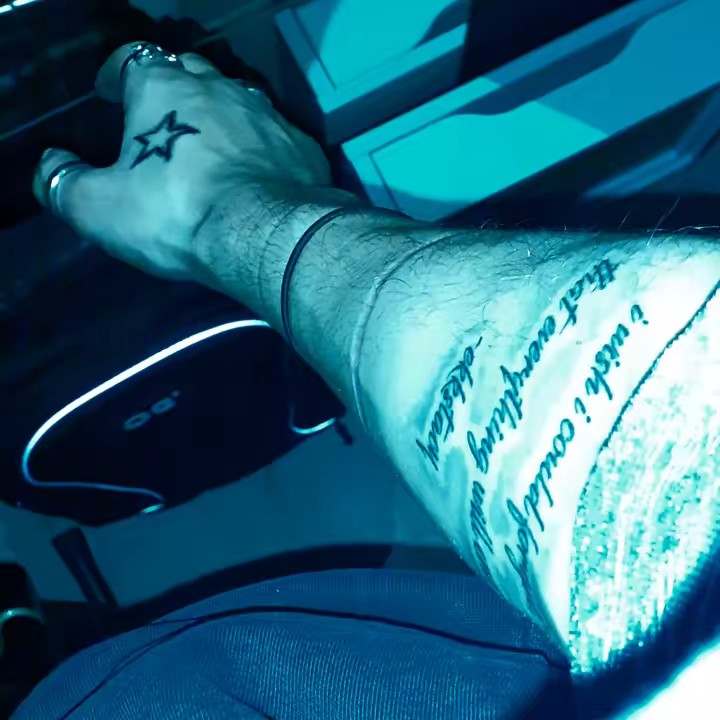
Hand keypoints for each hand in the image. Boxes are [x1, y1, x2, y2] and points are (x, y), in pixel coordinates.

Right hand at [32, 43, 332, 280]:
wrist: (266, 235)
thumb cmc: (176, 213)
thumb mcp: (100, 209)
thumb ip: (64, 183)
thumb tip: (50, 165)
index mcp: (163, 89)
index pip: (132, 61)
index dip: (117, 75)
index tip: (110, 93)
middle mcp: (219, 89)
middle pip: (189, 72)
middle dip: (172, 89)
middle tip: (162, 120)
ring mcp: (266, 114)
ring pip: (238, 100)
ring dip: (221, 116)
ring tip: (212, 145)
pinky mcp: (301, 146)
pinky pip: (275, 137)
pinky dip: (261, 149)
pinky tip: (258, 173)